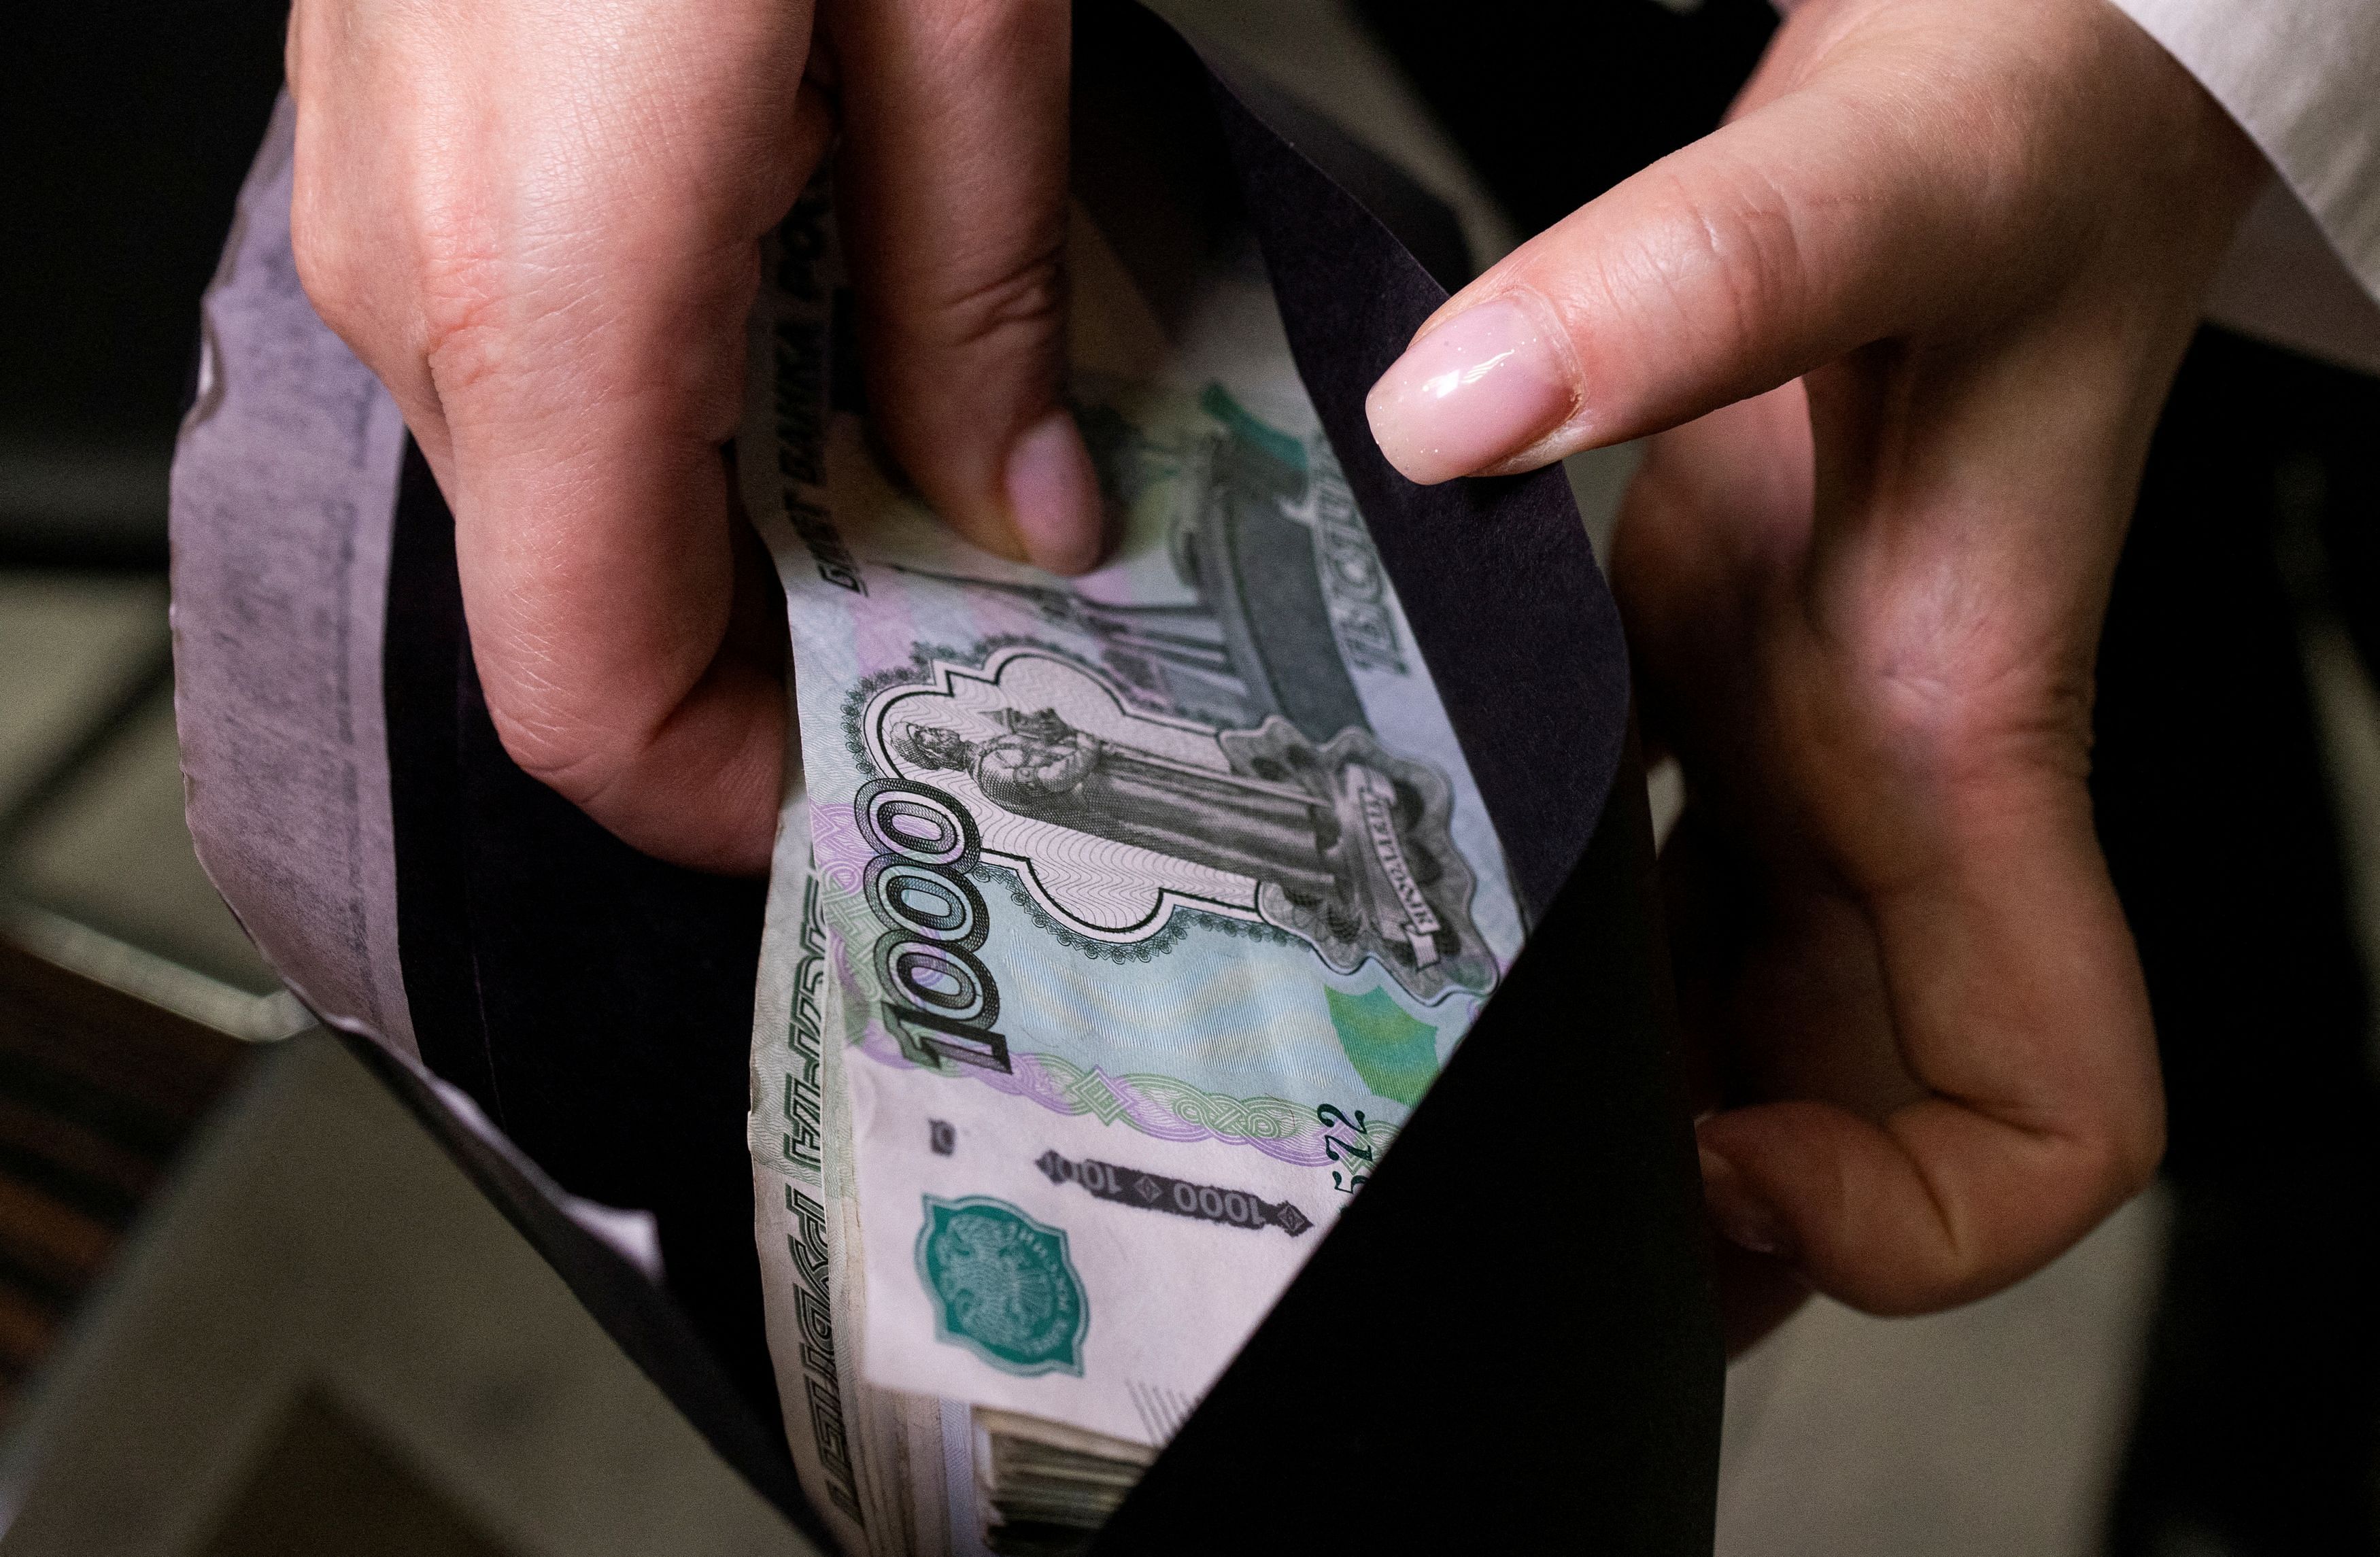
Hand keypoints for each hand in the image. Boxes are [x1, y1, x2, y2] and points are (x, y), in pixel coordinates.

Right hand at [285, 0, 1100, 874]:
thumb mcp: (953, 3)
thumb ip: (981, 284)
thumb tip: (1024, 507)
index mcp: (543, 282)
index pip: (590, 691)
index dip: (738, 794)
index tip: (886, 801)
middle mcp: (419, 266)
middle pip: (588, 604)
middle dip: (789, 659)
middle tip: (977, 644)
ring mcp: (388, 195)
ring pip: (562, 478)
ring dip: (744, 522)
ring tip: (933, 477)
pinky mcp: (409, 128)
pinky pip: (530, 349)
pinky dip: (676, 397)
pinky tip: (821, 324)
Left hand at [1365, 0, 2262, 1340]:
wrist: (2008, 61)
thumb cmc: (2031, 121)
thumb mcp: (1893, 178)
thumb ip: (1704, 276)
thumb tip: (1460, 410)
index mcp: (1959, 746)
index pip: (2049, 1121)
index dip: (1915, 1217)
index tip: (1725, 1163)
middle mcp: (1882, 785)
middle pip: (1840, 1120)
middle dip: (1700, 1212)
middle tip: (1487, 1194)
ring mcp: (1797, 743)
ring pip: (1729, 1021)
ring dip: (1606, 1098)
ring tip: (1409, 1104)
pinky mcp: (1714, 675)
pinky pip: (1642, 880)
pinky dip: (1550, 939)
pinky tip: (1405, 914)